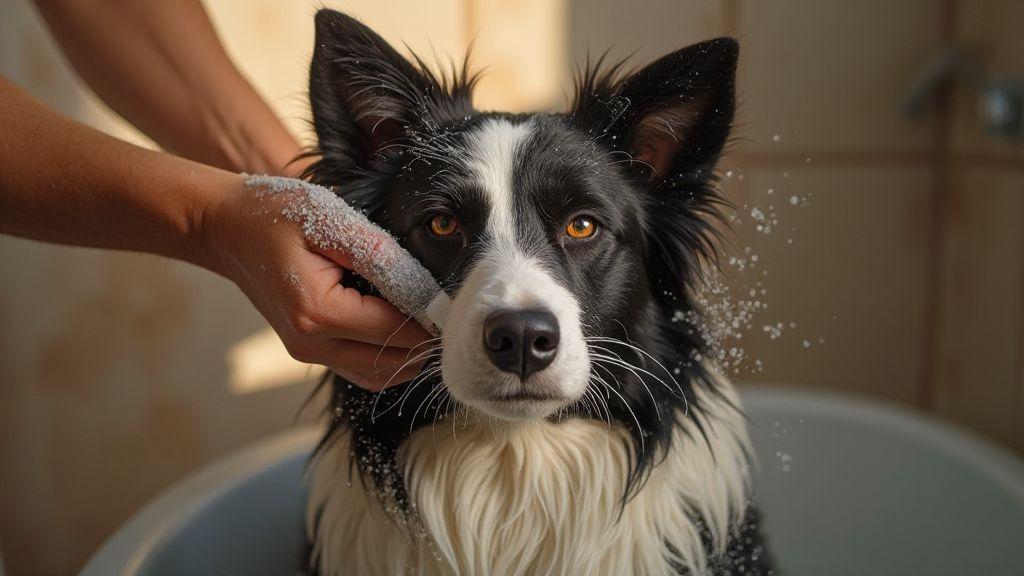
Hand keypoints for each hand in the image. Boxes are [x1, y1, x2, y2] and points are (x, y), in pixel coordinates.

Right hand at [203, 174, 432, 389]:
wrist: (225, 227)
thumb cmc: (275, 213)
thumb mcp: (330, 220)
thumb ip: (380, 256)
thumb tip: (426, 289)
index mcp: (317, 312)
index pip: (395, 331)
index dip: (431, 318)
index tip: (455, 297)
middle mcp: (311, 344)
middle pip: (392, 362)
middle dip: (425, 340)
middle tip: (448, 309)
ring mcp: (307, 353)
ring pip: (378, 375)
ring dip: (408, 353)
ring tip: (427, 316)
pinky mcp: (308, 350)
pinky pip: (361, 368)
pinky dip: (387, 355)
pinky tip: (401, 325)